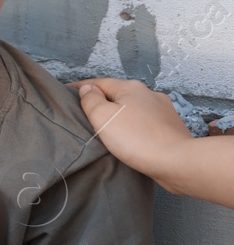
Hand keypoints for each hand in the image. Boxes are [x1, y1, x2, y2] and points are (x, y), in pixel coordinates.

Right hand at [72, 77, 195, 178]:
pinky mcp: (172, 126)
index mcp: (130, 87)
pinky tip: (132, 136)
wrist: (177, 161)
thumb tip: (88, 89)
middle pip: (118, 94)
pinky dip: (135, 124)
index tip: (66, 94)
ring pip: (134, 107)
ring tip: (109, 127)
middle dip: (103, 101)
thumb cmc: (136, 139)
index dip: (81, 88)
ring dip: (121, 113)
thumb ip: (91, 100)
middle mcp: (148, 93)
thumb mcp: (102, 117)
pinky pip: (146, 121)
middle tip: (86, 114)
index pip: (98, 82)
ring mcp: (163, 109)